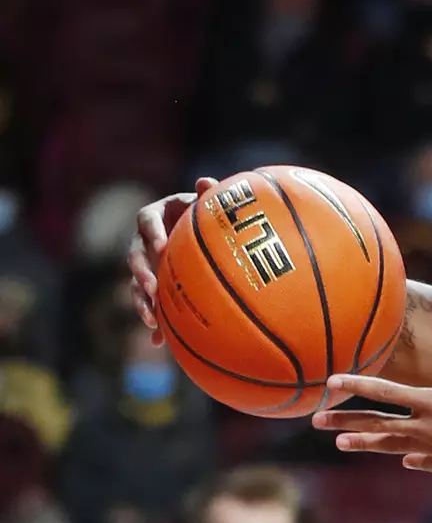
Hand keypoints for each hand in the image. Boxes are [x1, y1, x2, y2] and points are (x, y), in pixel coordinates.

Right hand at [130, 178, 217, 345]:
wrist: (200, 230)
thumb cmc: (202, 212)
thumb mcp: (203, 203)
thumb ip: (206, 193)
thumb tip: (206, 181)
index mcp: (154, 216)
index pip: (145, 221)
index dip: (151, 233)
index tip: (161, 246)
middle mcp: (144, 241)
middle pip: (134, 256)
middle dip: (141, 273)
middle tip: (153, 288)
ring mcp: (145, 263)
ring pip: (136, 283)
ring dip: (142, 301)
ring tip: (152, 319)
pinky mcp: (152, 282)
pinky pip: (149, 302)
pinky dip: (155, 320)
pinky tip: (160, 340)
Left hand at [312, 313, 431, 473]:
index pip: (385, 392)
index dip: (357, 384)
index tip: (332, 382)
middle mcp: (428, 429)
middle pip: (378, 424)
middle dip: (345, 421)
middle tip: (317, 419)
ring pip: (391, 447)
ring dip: (365, 443)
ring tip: (341, 442)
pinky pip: (421, 461)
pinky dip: (409, 457)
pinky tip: (401, 457)